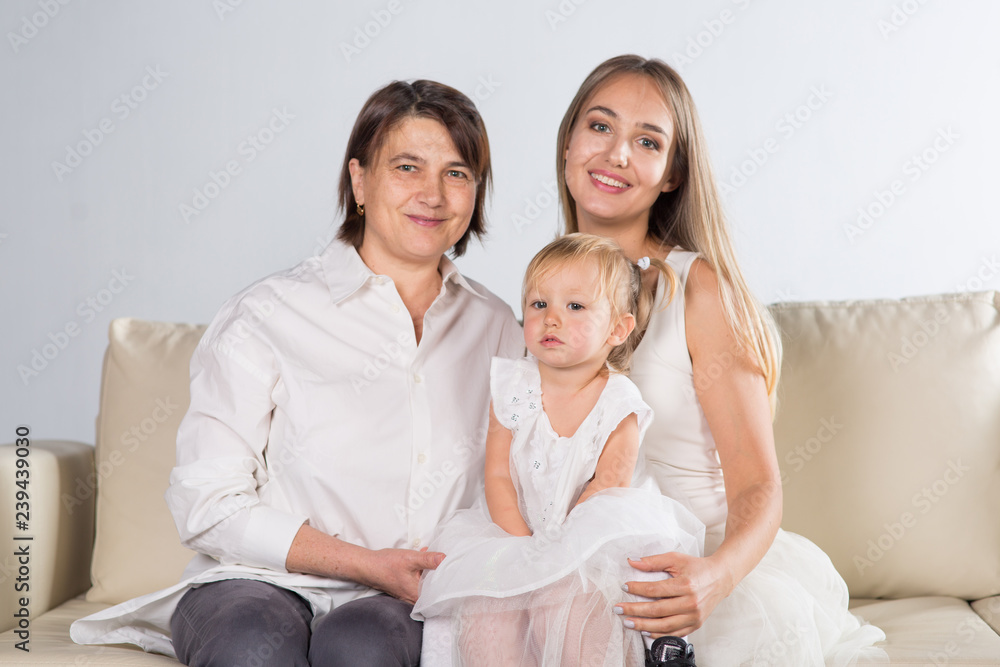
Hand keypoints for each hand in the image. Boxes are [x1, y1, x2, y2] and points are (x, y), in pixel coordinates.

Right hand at [359, 547, 444, 603]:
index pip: (440, 593)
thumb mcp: (411, 559)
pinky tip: (425, 562)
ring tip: (438, 562)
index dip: (449, 582)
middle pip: (435, 589)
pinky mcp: (406, 588)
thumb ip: (428, 559)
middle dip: (442, 577)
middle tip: (452, 566)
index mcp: (417, 596)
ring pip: (427, 585)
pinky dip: (424, 573)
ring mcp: (409, 595)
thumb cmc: (387, 564)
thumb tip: (445, 558)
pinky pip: (420, 582)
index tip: (457, 573)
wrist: (368, 566)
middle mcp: (414, 599)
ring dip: (432, 573)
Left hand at [615, 551, 732, 636]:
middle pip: (657, 610)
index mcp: (685, 585)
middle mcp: (691, 603)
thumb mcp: (676, 559)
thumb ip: (653, 561)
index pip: (655, 589)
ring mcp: (694, 616)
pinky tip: (645, 631)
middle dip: (635, 610)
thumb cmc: (697, 568)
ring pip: (664, 625)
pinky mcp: (696, 624)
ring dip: (643, 625)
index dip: (637, 589)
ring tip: (628, 622)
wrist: (720, 578)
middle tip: (619, 609)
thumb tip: (632, 561)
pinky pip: (674, 633)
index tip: (624, 587)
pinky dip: (658, 634)